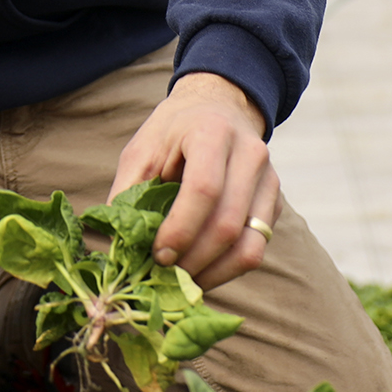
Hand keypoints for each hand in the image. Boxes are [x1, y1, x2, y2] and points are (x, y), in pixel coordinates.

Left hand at [109, 72, 280, 289]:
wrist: (218, 108)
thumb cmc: (173, 132)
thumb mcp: (142, 151)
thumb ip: (127, 194)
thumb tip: (116, 245)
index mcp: (212, 132)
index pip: (204, 189)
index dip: (180, 229)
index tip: (157, 255)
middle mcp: (250, 154)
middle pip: (228, 223)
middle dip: (193, 260)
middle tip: (164, 276)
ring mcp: (269, 180)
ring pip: (250, 245)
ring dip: (214, 273)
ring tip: (182, 283)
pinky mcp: (275, 203)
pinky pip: (257, 247)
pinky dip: (227, 268)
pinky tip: (201, 272)